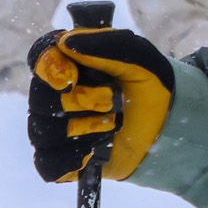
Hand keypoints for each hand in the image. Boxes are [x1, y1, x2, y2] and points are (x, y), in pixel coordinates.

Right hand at [27, 26, 175, 182]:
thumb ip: (105, 45)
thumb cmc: (149, 84)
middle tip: (115, 101)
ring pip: (44, 132)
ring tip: (114, 124)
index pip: (39, 58)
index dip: (49, 67)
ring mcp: (53, 129)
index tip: (72, 75)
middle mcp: (53, 96)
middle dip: (83, 101)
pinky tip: (97, 151)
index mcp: (68, 64)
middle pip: (41, 99)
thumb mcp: (139, 57)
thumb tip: (64, 43)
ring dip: (87, 129)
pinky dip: (74, 158)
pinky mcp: (60, 160)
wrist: (168, 124)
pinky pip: (48, 164)